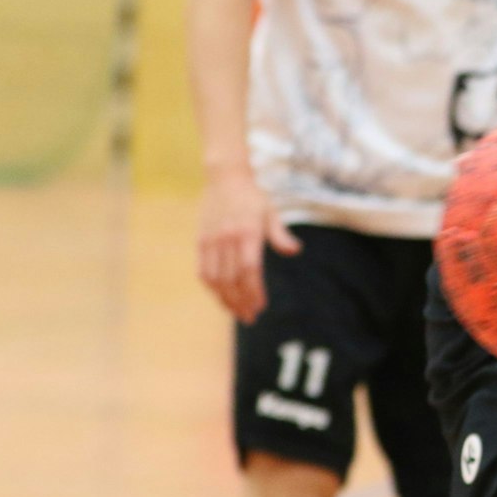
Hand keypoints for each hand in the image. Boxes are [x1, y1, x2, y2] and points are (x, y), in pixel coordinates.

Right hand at [195, 170, 300, 322]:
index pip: (249, 271)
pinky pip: (203, 271)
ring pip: (215, 280)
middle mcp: (227, 239)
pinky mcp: (201, 242)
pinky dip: (212, 288)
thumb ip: (281, 235)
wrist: (225, 179)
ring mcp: (211, 241)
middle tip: (250, 317)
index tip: (260, 306)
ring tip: (236, 312)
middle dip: (241, 302)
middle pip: (232, 280)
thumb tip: (295, 251)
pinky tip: (221, 297)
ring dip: (225, 300)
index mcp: (247, 233)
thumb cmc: (253, 198)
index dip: (254, 291)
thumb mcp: (271, 213)